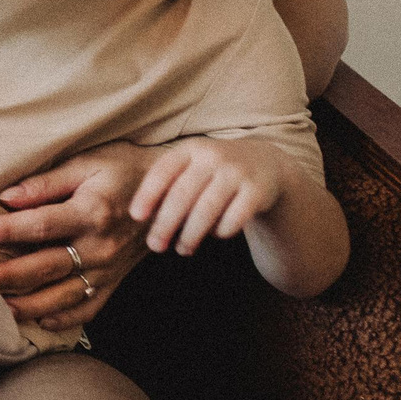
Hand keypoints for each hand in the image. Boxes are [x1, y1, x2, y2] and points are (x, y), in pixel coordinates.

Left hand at [0, 140, 162, 333]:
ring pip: (62, 296)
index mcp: (92, 212)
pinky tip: (38, 320)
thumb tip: (7, 197)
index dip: (5, 230)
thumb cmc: (125, 169)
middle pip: (44, 267)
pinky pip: (88, 308)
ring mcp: (109, 269)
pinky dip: (63, 319)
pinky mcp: (115, 282)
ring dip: (27, 305)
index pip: (40, 226)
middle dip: (5, 276)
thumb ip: (47, 182)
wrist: (174, 192)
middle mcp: (100, 247)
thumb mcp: (88, 163)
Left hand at [129, 137, 290, 255]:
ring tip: (182, 249)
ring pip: (207, 210)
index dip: (147, 194)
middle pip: (182, 195)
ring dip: (191, 234)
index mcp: (190, 149)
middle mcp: (213, 156)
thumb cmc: (213, 171)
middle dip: (165, 224)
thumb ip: (168, 185)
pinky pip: (233, 219)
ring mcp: (237, 172)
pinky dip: (221, 231)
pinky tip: (216, 235)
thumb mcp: (191, 168)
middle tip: (155, 246)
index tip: (136, 217)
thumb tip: (143, 218)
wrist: (264, 163)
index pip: (162, 171)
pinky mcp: (257, 190)